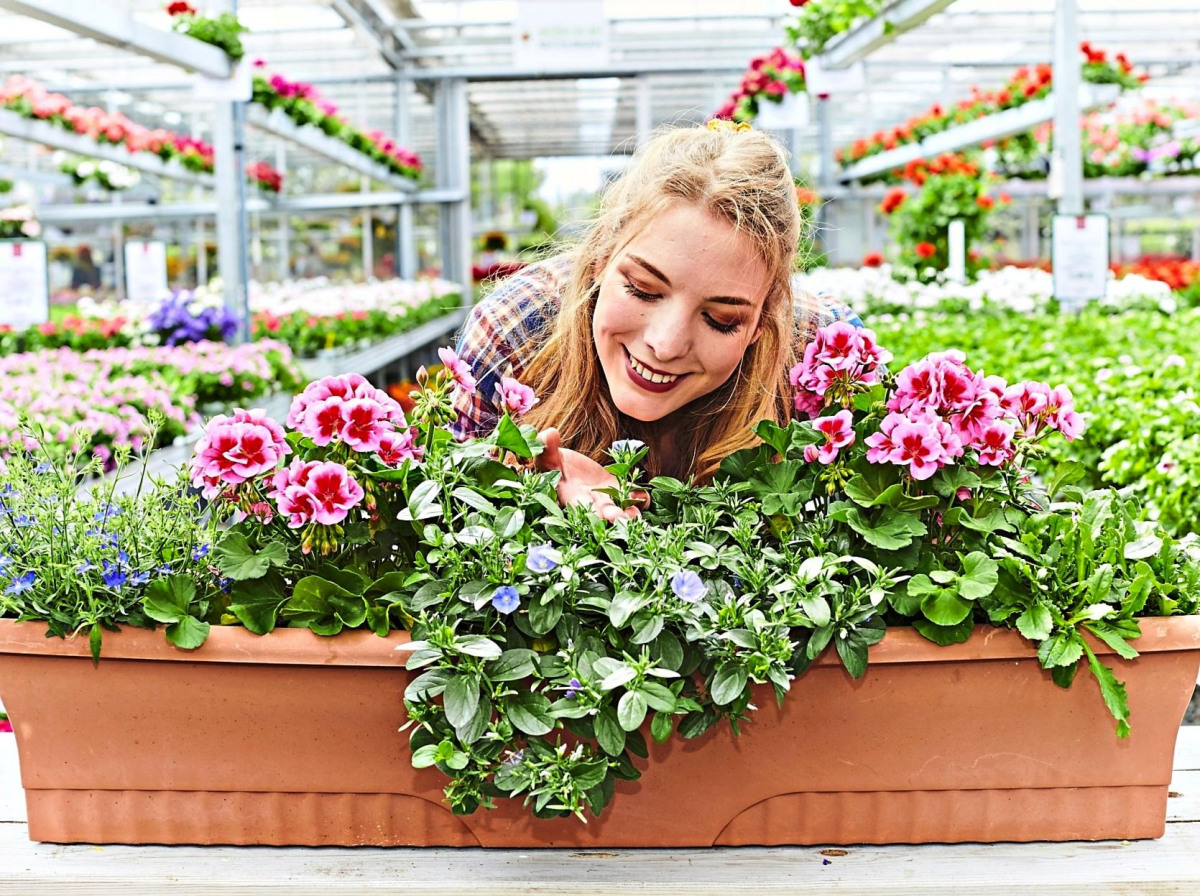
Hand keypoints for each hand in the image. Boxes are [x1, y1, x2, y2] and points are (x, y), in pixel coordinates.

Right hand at [535, 428, 649, 521]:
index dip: (589, 512)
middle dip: (613, 516)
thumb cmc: (553, 464)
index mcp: (570, 496)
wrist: (566, 467)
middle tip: (625, 517)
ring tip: (637, 511)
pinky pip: (631, 497)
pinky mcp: (617, 489)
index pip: (579, 506)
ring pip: (620, 508)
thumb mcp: (547, 457)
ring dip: (630, 511)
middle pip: (602, 513)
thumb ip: (547, 448)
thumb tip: (549, 434)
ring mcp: (606, 498)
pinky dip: (639, 498)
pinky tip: (643, 495)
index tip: (600, 515)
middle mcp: (590, 502)